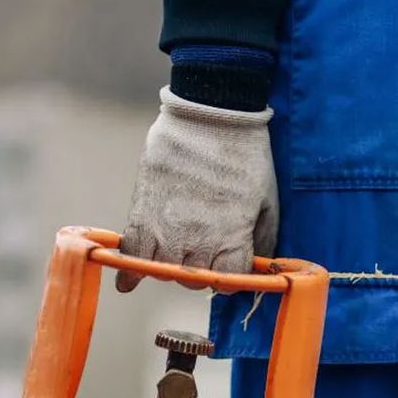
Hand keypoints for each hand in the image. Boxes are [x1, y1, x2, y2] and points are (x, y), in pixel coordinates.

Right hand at [116, 87, 278, 291]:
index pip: (227, 281)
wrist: (210, 116)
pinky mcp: (142, 214)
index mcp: (232, 237)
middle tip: (199, 250)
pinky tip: (129, 281)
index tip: (226, 265)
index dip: (229, 276)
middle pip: (193, 280)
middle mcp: (198, 241)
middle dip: (199, 270)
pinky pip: (132, 255)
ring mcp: (167, 230)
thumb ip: (262, 238)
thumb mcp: (268, 199)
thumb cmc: (245, 156)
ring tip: (172, 251)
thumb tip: (258, 267)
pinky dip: (129, 272)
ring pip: (163, 272)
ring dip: (168, 267)